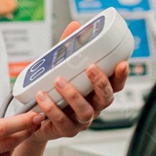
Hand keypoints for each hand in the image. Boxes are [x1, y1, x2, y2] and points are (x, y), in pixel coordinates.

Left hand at [31, 21, 129, 141]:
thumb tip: (76, 26)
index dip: (121, 75)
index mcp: (96, 91)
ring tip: (58, 81)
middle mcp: (93, 106)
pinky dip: (52, 108)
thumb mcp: (60, 66)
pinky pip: (61, 121)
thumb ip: (67, 49)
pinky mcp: (65, 130)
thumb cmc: (53, 90)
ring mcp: (80, 120)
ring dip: (73, 95)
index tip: (122, 63)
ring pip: (86, 112)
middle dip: (100, 83)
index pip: (116, 84)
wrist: (34, 117)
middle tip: (90, 68)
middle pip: (106, 98)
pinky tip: (42, 97)